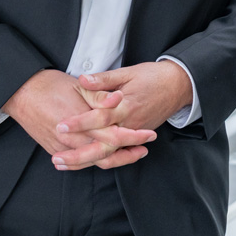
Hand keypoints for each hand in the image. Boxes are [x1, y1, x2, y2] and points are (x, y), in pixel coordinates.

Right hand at [2, 69, 155, 167]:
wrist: (23, 94)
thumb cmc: (51, 86)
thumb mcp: (79, 87)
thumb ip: (100, 95)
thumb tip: (119, 98)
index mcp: (82, 122)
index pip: (114, 136)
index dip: (133, 137)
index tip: (148, 135)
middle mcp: (73, 140)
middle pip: (107, 155)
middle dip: (129, 153)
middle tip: (146, 146)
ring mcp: (63, 148)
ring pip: (94, 162)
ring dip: (116, 160)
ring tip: (132, 154)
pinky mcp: (55, 150)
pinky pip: (79, 163)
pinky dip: (95, 162)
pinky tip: (107, 158)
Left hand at [51, 61, 191, 169]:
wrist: (178, 86)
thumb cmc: (152, 76)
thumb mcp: (128, 72)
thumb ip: (104, 79)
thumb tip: (82, 79)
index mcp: (126, 106)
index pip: (100, 117)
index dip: (80, 122)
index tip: (61, 125)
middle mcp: (130, 124)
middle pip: (103, 146)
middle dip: (79, 155)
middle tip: (57, 158)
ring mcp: (134, 133)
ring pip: (109, 155)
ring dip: (86, 161)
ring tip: (64, 163)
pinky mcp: (137, 137)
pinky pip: (118, 153)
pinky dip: (101, 160)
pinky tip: (84, 163)